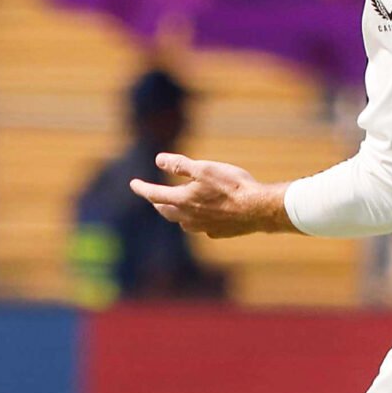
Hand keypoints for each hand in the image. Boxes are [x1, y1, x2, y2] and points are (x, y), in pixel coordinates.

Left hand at [129, 153, 292, 237]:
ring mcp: (203, 228)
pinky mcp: (217, 233)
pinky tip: (205, 214)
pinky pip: (201, 226)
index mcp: (182, 201)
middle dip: (158, 202)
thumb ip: (180, 165)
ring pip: (182, 220)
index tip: (133, 184)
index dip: (142, 188)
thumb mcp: (204, 168)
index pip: (154, 194)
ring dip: (177, 211)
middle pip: (166, 210)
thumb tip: (159, 160)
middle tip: (154, 196)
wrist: (258, 209)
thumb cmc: (232, 186)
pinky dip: (198, 218)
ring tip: (178, 204)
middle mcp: (188, 218)